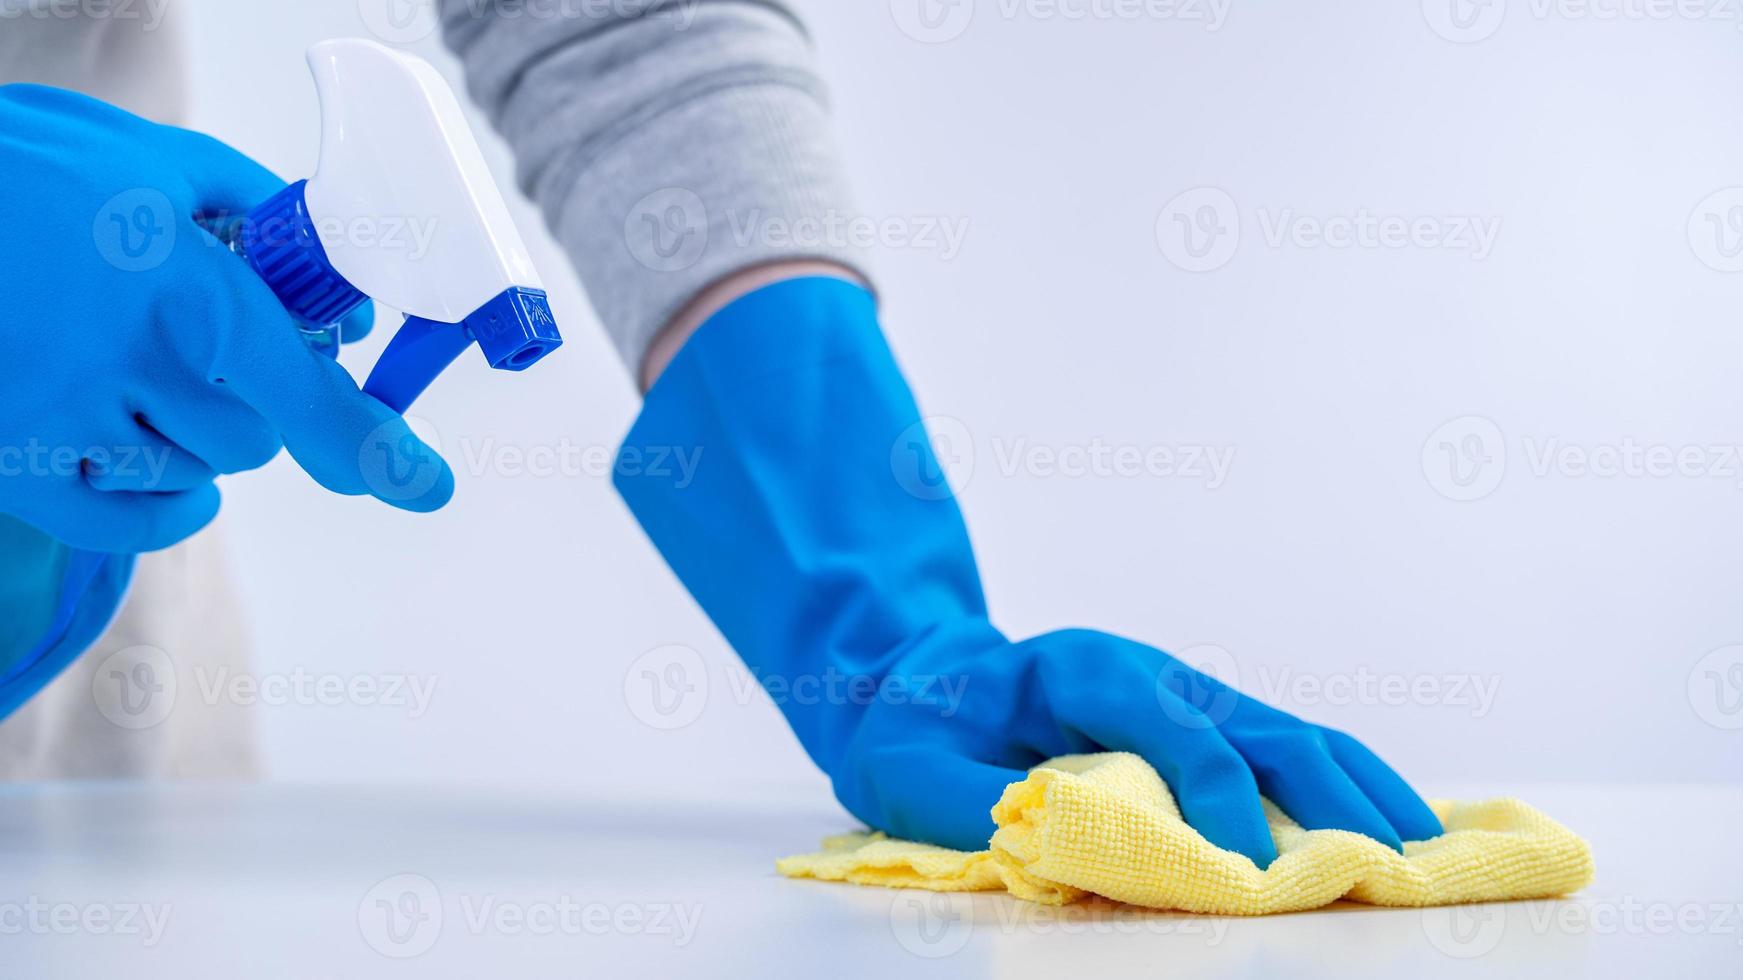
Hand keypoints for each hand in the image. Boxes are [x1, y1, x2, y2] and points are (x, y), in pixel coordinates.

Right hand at [0, 84, 451, 552]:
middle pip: (254, 438)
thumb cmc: (28, 169)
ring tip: (137, 372)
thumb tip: (332, 293)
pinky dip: (166, 504)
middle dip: (253, 402)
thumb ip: (258, 216)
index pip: (304, 395)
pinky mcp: (17, 464)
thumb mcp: (153, 161)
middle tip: (202, 351)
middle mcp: (132, 368)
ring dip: (196, 439)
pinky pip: (132, 522)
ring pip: (196, 474)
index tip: (424, 485)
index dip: (373, 447)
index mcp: (183, 289)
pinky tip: (154, 464)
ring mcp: (67, 423)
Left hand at [841, 626, 1442, 863]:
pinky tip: (1393, 823)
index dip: (1226, 803)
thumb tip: (1058, 852)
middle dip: (1330, 800)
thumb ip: (982, 811)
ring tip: (1424, 850)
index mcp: (1087, 668)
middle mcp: (1154, 671)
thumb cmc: (917, 731)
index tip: (1255, 872)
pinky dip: (1347, 785)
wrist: (920, 684)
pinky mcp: (1202, 720)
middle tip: (1384, 868)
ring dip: (1363, 791)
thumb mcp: (917, 772)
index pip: (1181, 734)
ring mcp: (1187, 691)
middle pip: (1266, 728)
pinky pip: (1288, 749)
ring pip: (1297, 735)